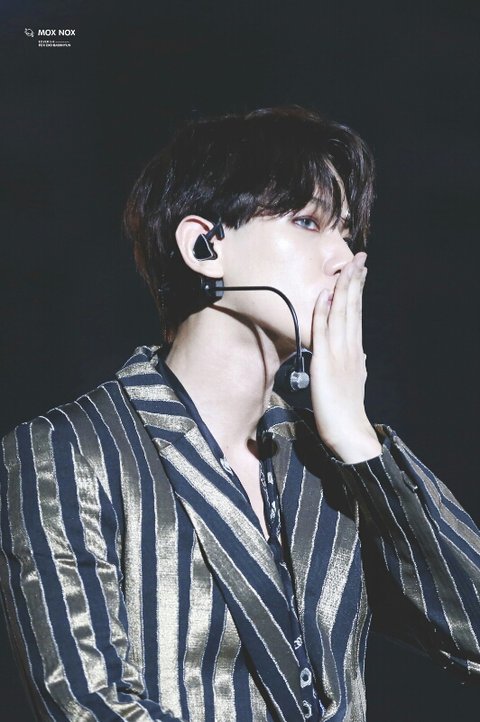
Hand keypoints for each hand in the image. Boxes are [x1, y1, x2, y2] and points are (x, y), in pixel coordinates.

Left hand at [310, 252, 381, 463]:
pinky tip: (324, 295)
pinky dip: (323, 312)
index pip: (357, 314)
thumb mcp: (355, 381)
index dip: (359, 291)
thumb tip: (362, 353)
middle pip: (353, 308)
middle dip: (356, 281)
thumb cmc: (347, 409)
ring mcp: (339, 353)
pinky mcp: (325, 362)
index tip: (360, 271)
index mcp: (356, 350)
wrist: (348, 430)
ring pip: (342, 314)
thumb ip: (357, 364)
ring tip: (348, 266)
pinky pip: (323, 331)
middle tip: (360, 258)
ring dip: (343, 289)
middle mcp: (350, 347)